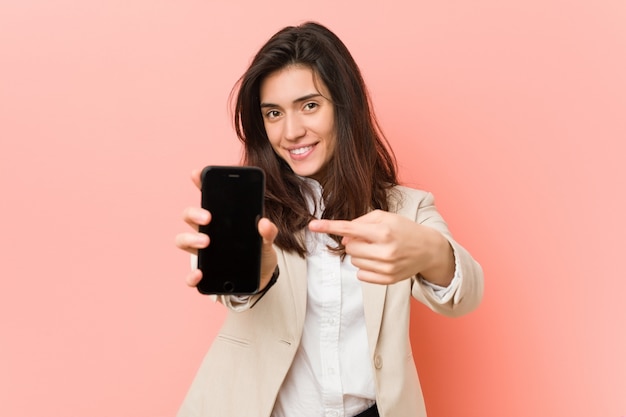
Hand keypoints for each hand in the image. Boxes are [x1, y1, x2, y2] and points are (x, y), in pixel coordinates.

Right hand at [174, 169, 278, 289]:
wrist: (261, 276)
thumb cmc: (259, 252)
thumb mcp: (267, 240)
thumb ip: (268, 231)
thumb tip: (264, 223)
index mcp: (221, 219)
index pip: (207, 197)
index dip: (200, 183)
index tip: (197, 174)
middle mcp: (207, 232)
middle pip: (189, 216)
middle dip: (194, 214)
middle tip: (208, 218)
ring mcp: (203, 252)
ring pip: (182, 241)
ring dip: (190, 239)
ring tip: (207, 242)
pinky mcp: (205, 273)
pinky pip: (191, 275)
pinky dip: (191, 276)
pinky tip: (200, 274)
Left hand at [308, 210, 454, 285]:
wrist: (428, 249)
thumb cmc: (403, 229)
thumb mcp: (386, 217)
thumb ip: (362, 223)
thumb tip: (344, 239)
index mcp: (384, 231)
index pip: (350, 229)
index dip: (329, 227)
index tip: (312, 226)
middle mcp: (385, 251)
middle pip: (350, 248)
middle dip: (354, 243)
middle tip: (369, 240)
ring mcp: (387, 267)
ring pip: (354, 262)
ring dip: (360, 255)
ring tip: (377, 250)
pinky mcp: (388, 280)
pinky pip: (361, 275)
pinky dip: (365, 267)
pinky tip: (379, 261)